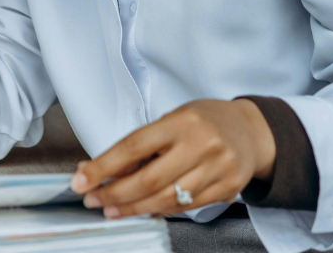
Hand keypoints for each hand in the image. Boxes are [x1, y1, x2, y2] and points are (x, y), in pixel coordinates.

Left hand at [69, 99, 275, 218]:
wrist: (252, 131)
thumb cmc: (204, 122)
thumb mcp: (171, 120)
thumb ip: (138, 146)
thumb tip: (95, 169)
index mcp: (182, 122)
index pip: (134, 146)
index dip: (103, 166)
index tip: (80, 180)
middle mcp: (202, 145)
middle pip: (148, 179)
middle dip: (114, 194)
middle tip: (93, 200)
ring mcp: (217, 169)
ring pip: (166, 199)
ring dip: (133, 208)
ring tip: (112, 210)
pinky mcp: (227, 189)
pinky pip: (185, 207)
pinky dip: (160, 210)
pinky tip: (143, 210)